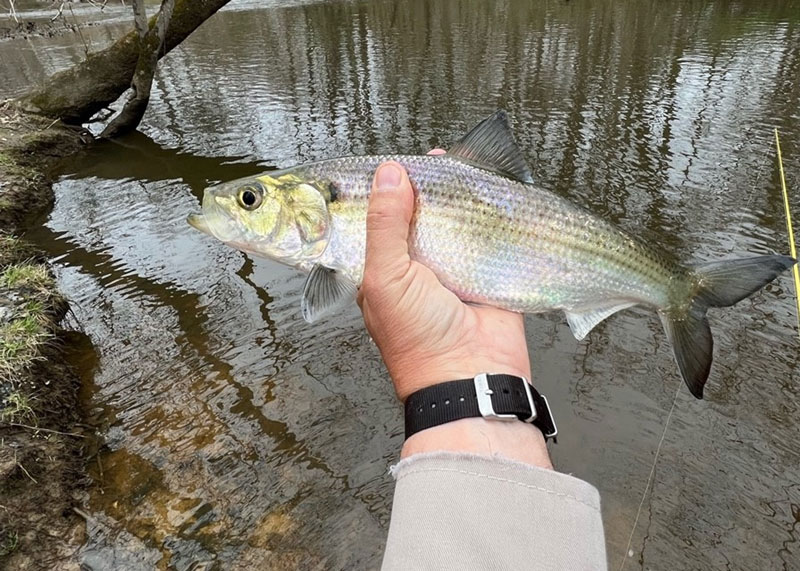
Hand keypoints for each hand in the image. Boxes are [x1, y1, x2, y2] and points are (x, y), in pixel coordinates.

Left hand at [358, 157, 551, 466]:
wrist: (472, 375)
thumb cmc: (417, 337)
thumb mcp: (386, 277)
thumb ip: (385, 225)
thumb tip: (388, 174)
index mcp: (380, 270)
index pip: (377, 222)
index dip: (382, 193)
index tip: (393, 163)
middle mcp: (414, 268)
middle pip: (418, 217)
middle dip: (425, 189)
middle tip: (436, 161)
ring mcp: (451, 269)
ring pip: (453, 222)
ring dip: (458, 197)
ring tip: (462, 166)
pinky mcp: (485, 272)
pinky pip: (486, 236)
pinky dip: (488, 215)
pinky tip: (490, 192)